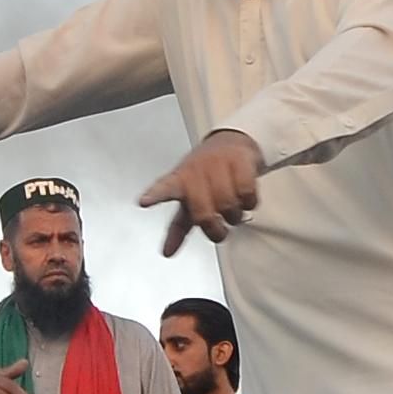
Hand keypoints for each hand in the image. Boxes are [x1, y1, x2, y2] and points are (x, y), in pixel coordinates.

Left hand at [139, 128, 267, 253]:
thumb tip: (167, 252)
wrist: (231, 141)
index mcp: (179, 181)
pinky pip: (247, 192)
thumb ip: (178, 227)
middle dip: (215, 227)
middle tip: (220, 227)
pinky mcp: (239, 160)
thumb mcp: (189, 200)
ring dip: (234, 214)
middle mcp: (196, 171)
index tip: (144, 202)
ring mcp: (217, 164)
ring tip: (233, 208)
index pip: (164, 190)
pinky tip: (245, 198)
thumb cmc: (205, 174)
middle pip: (203, 213)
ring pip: (228, 204)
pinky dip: (249, 202)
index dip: (154, 196)